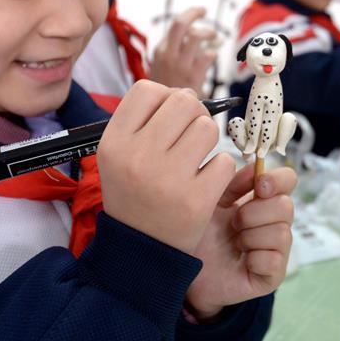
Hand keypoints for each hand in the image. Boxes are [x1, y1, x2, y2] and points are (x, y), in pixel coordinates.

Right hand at [97, 81, 235, 253]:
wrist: (141, 251)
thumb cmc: (135, 193)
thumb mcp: (120, 156)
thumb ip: (145, 121)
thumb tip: (187, 94)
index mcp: (114, 142)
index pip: (147, 89)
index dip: (165, 97)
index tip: (168, 118)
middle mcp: (138, 156)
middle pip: (184, 101)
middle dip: (193, 114)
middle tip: (188, 136)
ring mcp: (168, 178)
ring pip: (208, 128)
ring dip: (208, 140)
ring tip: (195, 160)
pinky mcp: (196, 200)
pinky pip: (225, 161)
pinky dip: (219, 170)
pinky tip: (203, 183)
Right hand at [150, 7, 217, 94]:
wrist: (163, 112)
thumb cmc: (167, 89)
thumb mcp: (161, 67)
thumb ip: (174, 50)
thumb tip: (195, 31)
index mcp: (160, 50)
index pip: (175, 25)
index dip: (190, 16)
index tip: (198, 13)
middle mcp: (168, 54)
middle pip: (180, 23)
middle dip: (194, 12)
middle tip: (203, 10)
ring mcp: (180, 64)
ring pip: (195, 36)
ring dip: (208, 32)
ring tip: (213, 36)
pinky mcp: (192, 76)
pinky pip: (207, 55)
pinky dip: (212, 54)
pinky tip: (210, 59)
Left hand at [186, 166, 296, 319]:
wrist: (186, 270)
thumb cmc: (201, 234)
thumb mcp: (212, 203)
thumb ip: (233, 184)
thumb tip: (255, 167)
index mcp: (262, 201)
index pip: (287, 181)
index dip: (278, 180)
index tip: (259, 186)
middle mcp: (275, 223)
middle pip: (285, 206)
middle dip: (254, 213)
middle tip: (233, 223)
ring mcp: (277, 249)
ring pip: (281, 232)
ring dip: (250, 237)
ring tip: (234, 243)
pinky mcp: (273, 275)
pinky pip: (272, 260)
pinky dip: (253, 259)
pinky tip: (241, 261)